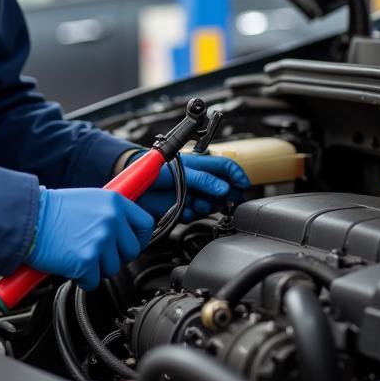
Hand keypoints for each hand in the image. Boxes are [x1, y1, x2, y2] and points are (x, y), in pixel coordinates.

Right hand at [26, 187, 153, 290]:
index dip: (138, 238)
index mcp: (115, 201)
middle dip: (114, 256)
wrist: (29, 218)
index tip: (128, 244)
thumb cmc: (53, 210)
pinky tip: (70, 263)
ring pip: (112, 269)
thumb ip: (111, 213)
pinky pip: (93, 282)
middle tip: (94, 250)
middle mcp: (111, 220)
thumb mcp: (90, 199)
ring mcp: (100, 241)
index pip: (145, 224)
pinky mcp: (86, 261)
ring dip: (96, 267)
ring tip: (78, 252)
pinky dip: (82, 278)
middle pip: (131, 252)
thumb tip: (127, 230)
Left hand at [136, 152, 250, 220]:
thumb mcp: (182, 170)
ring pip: (211, 205)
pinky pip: (197, 215)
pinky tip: (184, 210)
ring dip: (205, 207)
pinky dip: (192, 215)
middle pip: (223, 190)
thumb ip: (203, 179)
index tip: (243, 186)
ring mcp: (193, 194)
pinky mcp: (185, 208)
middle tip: (218, 200)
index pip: (227, 168)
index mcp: (202, 165)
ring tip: (194, 204)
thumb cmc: (156, 170)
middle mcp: (200, 180)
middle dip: (222, 197)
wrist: (136, 186)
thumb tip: (223, 188)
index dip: (237, 176)